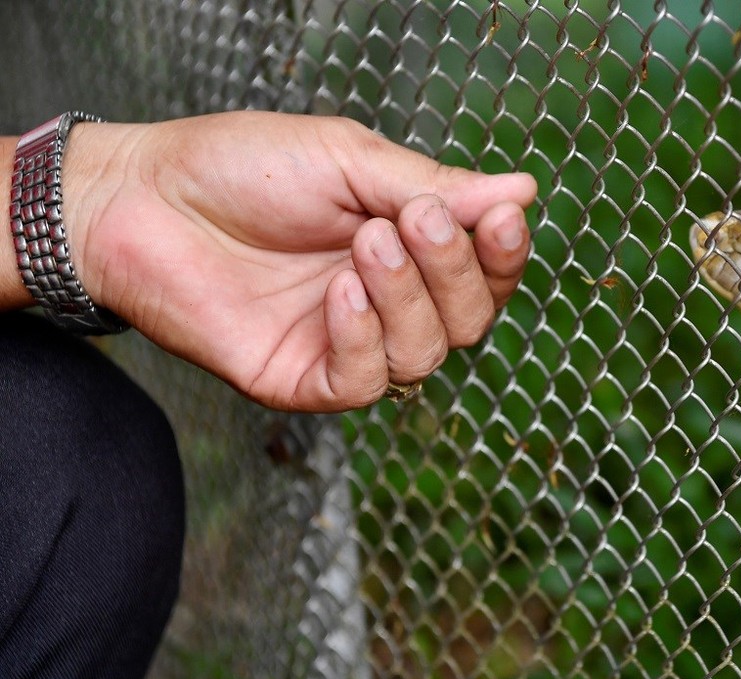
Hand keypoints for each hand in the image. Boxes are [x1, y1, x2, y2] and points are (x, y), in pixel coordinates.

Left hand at [60, 111, 536, 411]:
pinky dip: (364, 338)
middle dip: (453, 272)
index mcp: (409, 250)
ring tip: (365, 243)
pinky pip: (364, 384)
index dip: (502, 255)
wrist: (143, 198)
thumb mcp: (348, 161)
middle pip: (468, 322)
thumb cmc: (243, 168)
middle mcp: (388, 304)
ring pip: (424, 357)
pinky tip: (338, 293)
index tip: (501, 219)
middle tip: (412, 219)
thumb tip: (524, 190)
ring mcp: (347, 345)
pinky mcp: (303, 380)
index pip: (484, 274)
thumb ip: (434, 185)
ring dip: (407, 299)